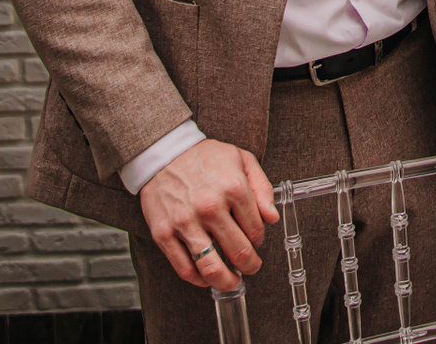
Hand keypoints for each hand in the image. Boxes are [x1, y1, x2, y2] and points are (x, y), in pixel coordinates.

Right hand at [140, 138, 279, 291]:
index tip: (255, 242)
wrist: (163, 153)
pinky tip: (206, 278)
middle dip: (250, 265)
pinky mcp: (164, 234)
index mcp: (233, 188)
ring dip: (226, 281)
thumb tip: (272, 217)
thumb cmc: (204, 157)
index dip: (259, 240)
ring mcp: (186, 223)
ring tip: (232, 281)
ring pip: (212, 267)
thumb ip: (262, 188)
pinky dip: (199, 280)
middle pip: (239, 252)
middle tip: (251, 267)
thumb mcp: (242, 160)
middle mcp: (210, 207)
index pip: (256, 230)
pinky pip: (184, 268)